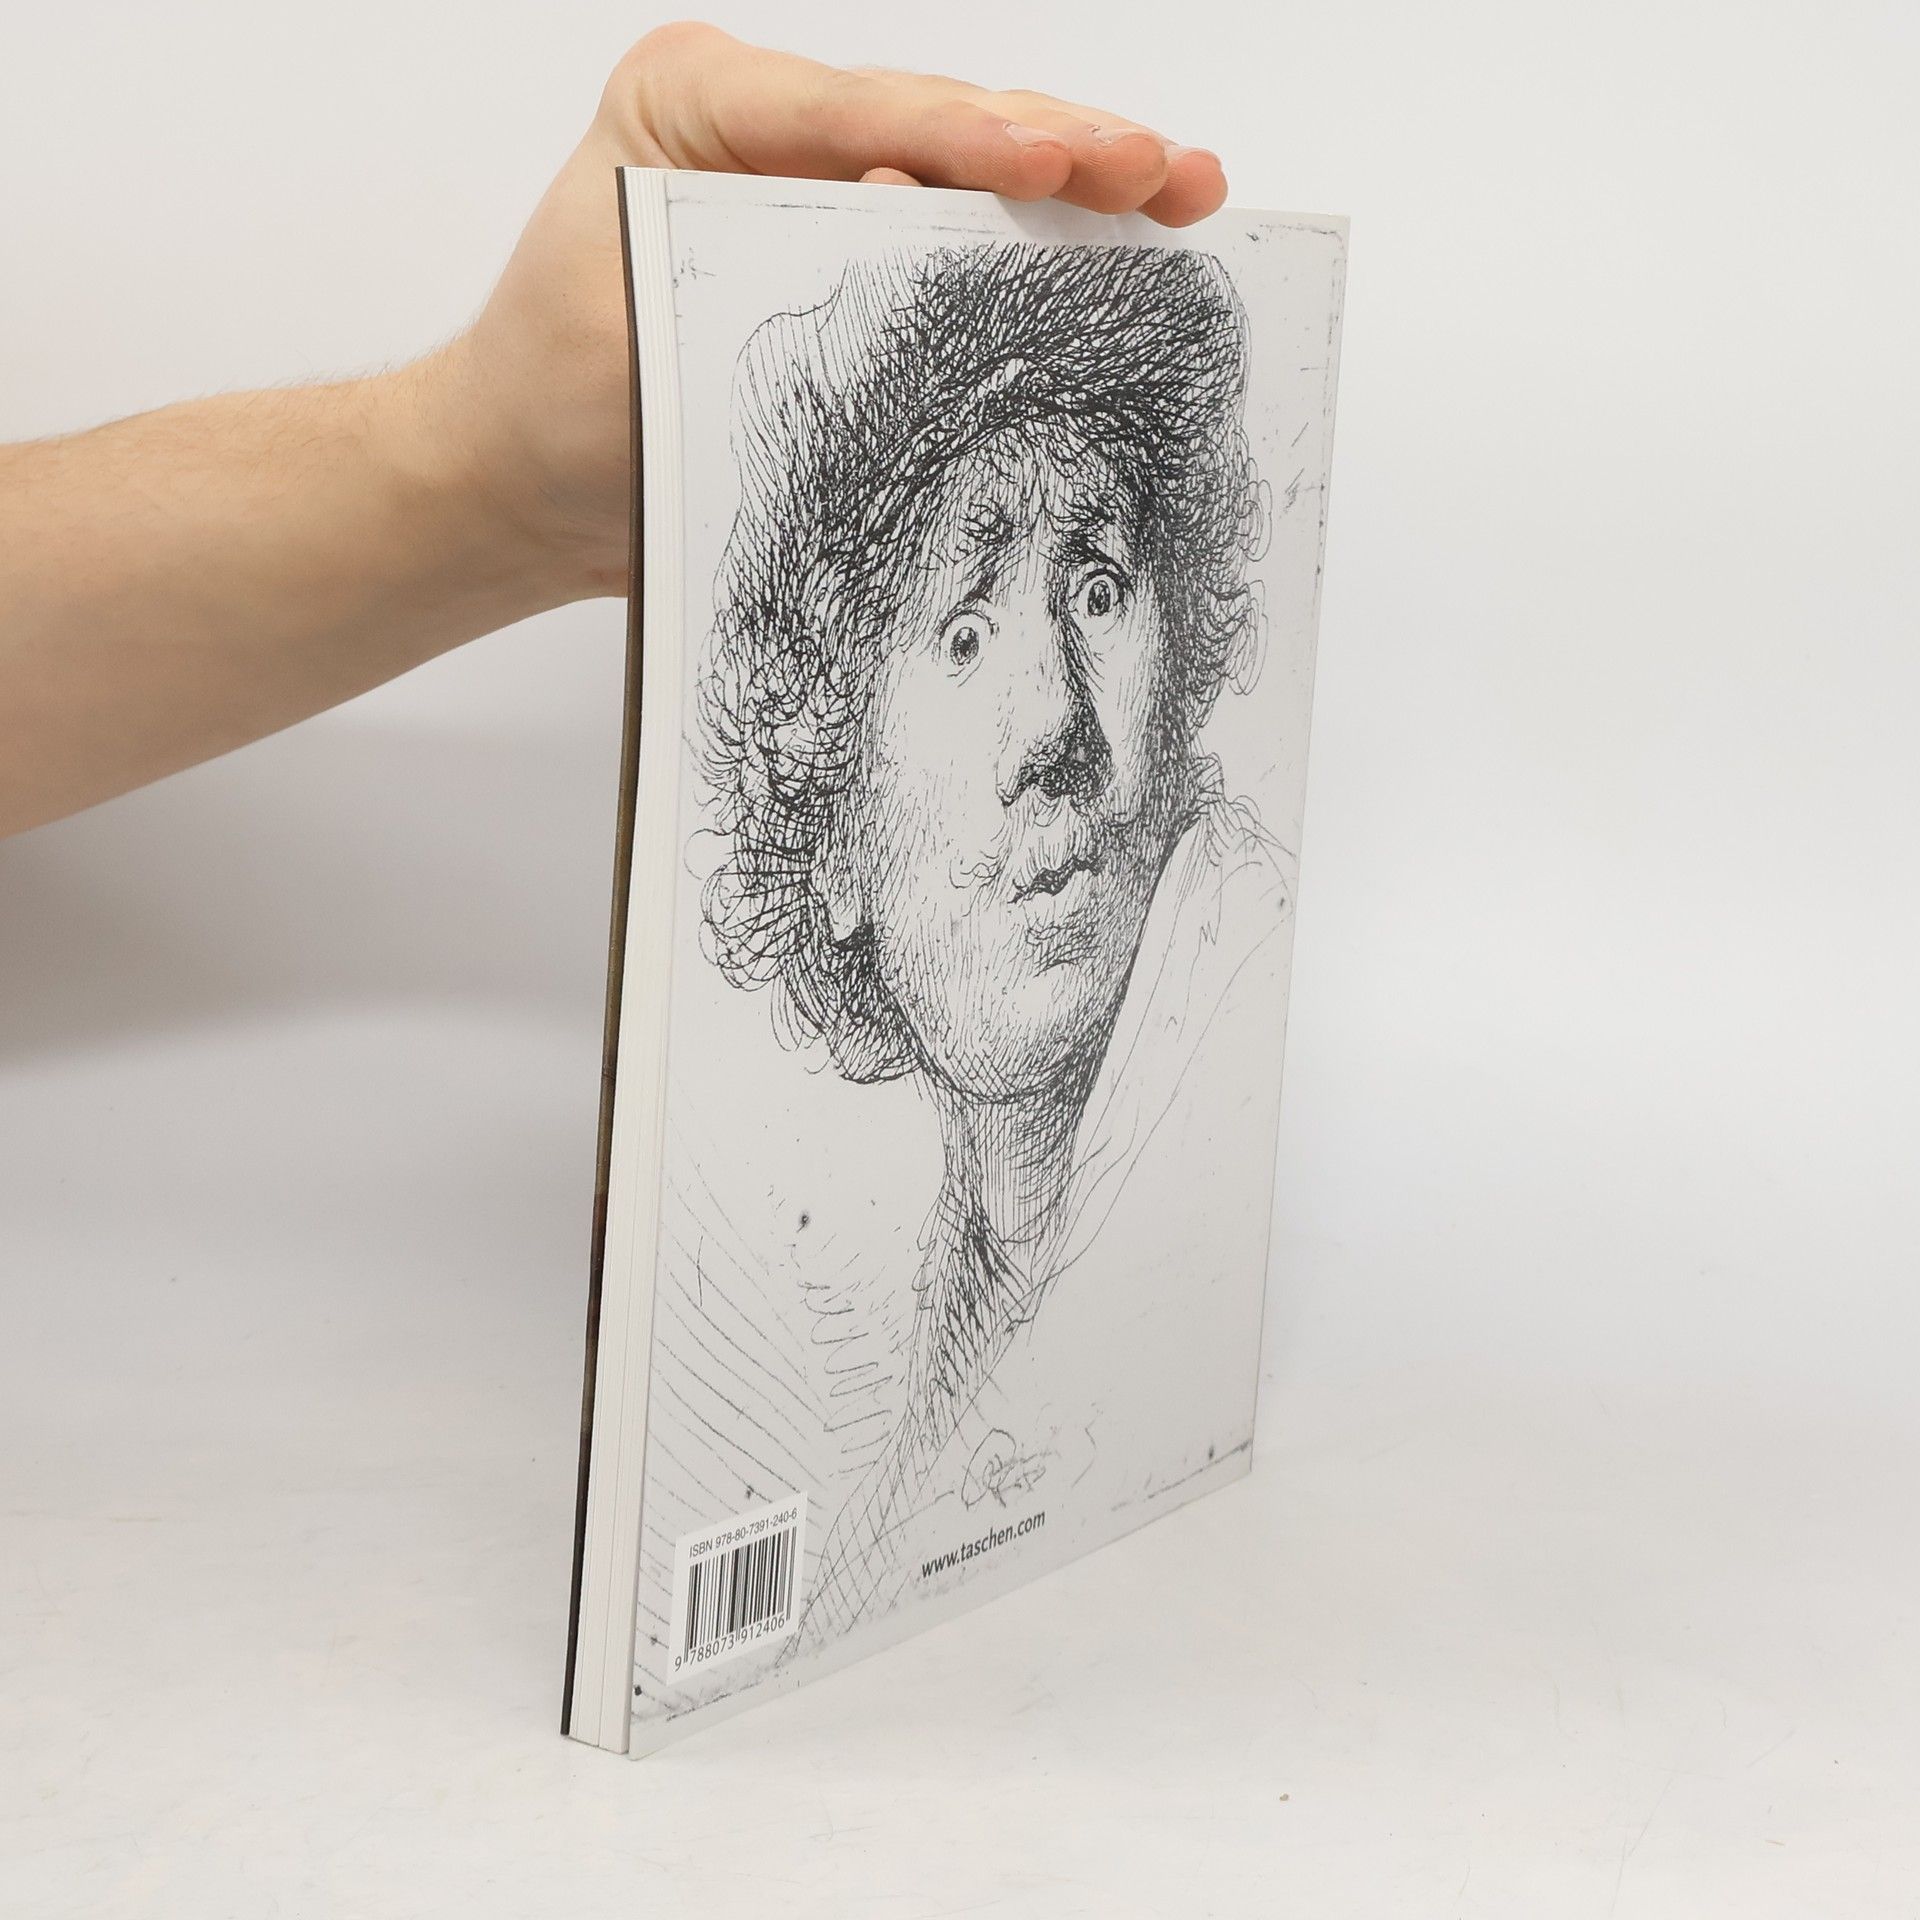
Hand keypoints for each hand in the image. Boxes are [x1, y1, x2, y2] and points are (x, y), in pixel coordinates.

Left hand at [418, 22, 1230, 603]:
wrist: (523, 487)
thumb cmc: (550, 408)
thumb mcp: (635, 329)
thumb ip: (763, 266)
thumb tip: (897, 200)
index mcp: (696, 104)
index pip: (863, 109)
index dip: (973, 135)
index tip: (1062, 157)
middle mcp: (765, 127)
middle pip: (939, 121)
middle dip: (1064, 147)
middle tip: (1170, 172)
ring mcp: (814, 186)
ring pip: (966, 170)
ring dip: (1077, 187)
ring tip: (1181, 190)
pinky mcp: (847, 255)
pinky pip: (954, 240)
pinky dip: (1034, 248)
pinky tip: (1117, 244)